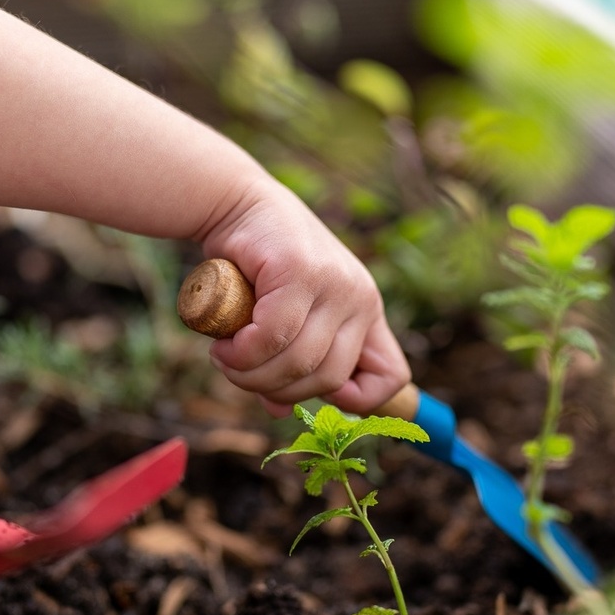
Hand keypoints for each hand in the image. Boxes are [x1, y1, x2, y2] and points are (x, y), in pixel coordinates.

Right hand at [199, 180, 410, 416]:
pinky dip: (242, 353)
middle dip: (278, 390)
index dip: (357, 399)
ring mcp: (336, 283)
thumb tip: (278, 411)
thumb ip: (286, 362)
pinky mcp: (302, 271)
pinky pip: (273, 335)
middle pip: (330, 378)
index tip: (305, 389)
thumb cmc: (257, 265)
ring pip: (300, 361)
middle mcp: (361, 298)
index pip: (391, 375)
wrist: (234, 203)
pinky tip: (223, 346)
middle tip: (239, 373)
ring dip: (251, 374)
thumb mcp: (282, 316)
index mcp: (367, 311)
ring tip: (225, 359)